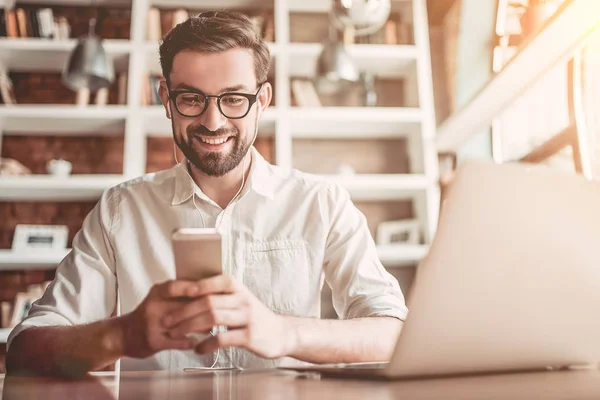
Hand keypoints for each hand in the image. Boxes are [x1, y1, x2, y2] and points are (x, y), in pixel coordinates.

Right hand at [118, 280, 202, 358]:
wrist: (123, 334)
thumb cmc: (148, 314)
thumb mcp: (159, 297)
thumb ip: (179, 293)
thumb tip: (208, 287)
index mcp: (157, 292)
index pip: (175, 287)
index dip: (192, 288)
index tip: (210, 290)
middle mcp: (153, 306)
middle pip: (183, 307)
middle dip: (203, 311)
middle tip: (218, 313)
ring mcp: (152, 324)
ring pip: (183, 325)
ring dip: (200, 328)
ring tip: (210, 328)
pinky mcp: (153, 341)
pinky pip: (178, 342)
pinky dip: (190, 342)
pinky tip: (196, 342)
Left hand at [164, 275, 294, 358]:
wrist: (280, 333)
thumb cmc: (252, 315)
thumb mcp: (240, 299)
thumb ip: (220, 295)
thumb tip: (188, 291)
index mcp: (239, 288)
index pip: (216, 281)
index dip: (197, 285)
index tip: (177, 292)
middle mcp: (243, 300)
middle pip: (209, 301)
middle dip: (184, 311)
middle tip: (167, 320)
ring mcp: (247, 318)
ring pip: (213, 318)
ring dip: (190, 326)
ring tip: (175, 334)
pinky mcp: (249, 336)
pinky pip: (222, 339)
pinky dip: (206, 344)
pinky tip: (197, 348)